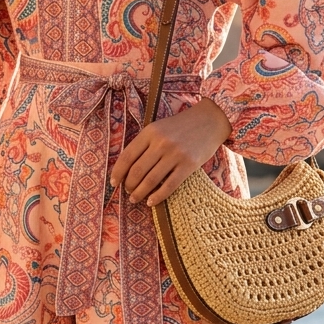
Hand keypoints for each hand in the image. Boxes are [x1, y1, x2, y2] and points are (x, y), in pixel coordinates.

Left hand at [110, 98, 230, 205]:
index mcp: (150, 132)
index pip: (127, 156)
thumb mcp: (159, 128)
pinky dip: (157, 196)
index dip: (118, 172)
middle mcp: (161, 143)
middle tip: (128, 192)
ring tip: (135, 199)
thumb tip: (127, 168)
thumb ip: (144, 144)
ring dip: (139, 193)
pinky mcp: (188, 165)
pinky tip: (151, 202)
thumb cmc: (181, 127)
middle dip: (129, 185)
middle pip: (137, 171)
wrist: (210, 121)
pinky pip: (169, 186)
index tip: (114, 183)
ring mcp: (175, 154)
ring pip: (150, 181)